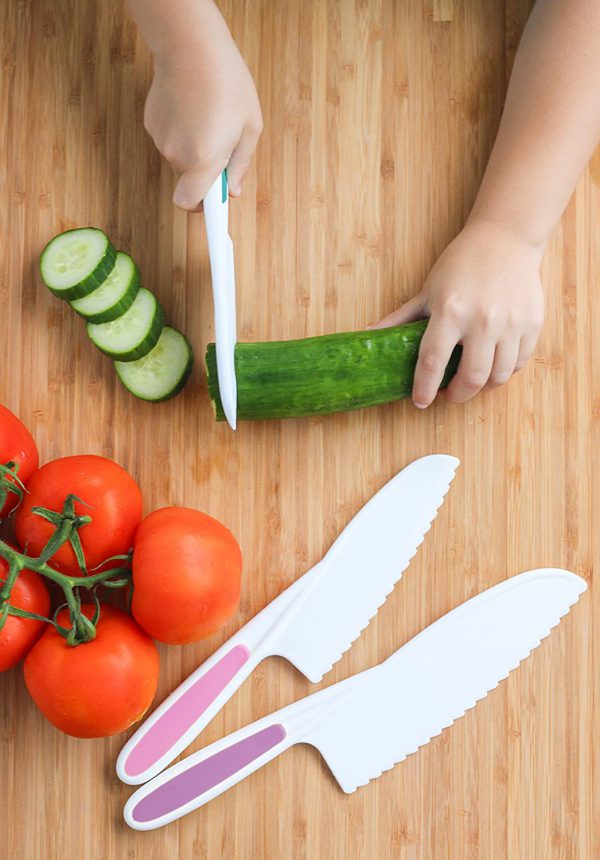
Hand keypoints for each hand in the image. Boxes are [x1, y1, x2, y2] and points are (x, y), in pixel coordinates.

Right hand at [144, 30, 262, 210]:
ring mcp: (160, 138)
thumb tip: (235, 190)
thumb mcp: (250, 128)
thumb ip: (241, 165)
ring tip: (209, 117)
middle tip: (223, 145)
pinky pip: (170, 138)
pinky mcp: (151, 122)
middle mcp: (177, 155)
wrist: (191, 44)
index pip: (190, 204)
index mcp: (203, 160)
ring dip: (194, 147)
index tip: (212, 213)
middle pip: (188, 180)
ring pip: (179, 157)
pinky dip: (181, 130)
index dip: (201, 210)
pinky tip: (192, 107)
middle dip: (205, 171)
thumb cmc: (226, 82)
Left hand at [374, 220, 544, 406]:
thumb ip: (401, 319)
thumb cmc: (462, 264)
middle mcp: (482, 320)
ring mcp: (511, 323)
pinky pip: (519, 363)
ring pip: (498, 376)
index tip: (420, 401)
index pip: (432, 363)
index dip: (424, 388)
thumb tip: (368, 336)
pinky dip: (505, 371)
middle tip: (448, 394)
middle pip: (471, 379)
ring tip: (471, 380)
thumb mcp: (428, 290)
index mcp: (450, 311)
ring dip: (482, 386)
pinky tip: (493, 363)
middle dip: (457, 395)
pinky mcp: (532, 324)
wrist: (506, 238)